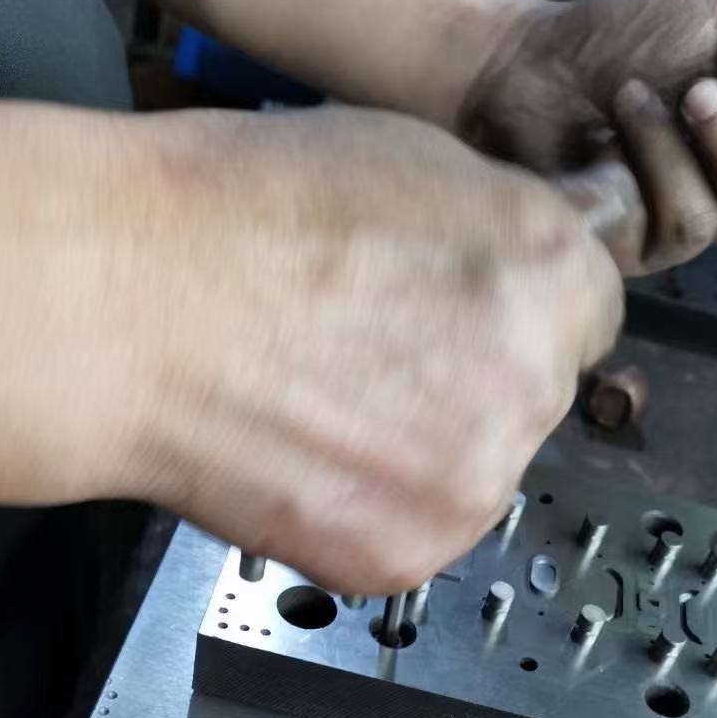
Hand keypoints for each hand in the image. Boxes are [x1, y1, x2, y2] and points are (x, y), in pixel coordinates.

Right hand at [0, 101, 622, 594]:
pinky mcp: (403, 558)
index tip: (465, 315)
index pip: (587, 315)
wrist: (129, 310)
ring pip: (472, 474)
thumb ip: (495, 228)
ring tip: (321, 406)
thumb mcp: (409, 159)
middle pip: (532, 399)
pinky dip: (365, 507)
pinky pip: (409, 533)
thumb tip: (511, 272)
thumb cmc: (240, 217)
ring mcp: (471, 489)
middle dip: (472, 381)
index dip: (517, 310)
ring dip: (421, 452)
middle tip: (371, 358)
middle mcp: (532, 392)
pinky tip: (302, 458)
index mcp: (551, 279)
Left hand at [459, 0, 716, 273]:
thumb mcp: (714, 17)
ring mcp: (682, 229)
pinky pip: (672, 224)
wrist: (534, 63)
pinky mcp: (637, 249)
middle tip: (705, 94)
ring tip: (638, 94)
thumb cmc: (623, 41)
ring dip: (686, 148)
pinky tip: (616, 126)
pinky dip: (649, 164)